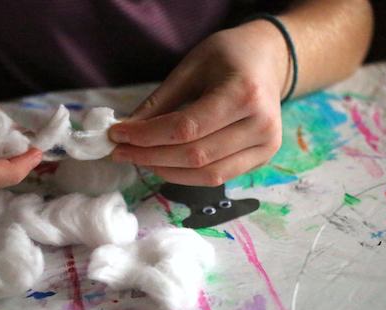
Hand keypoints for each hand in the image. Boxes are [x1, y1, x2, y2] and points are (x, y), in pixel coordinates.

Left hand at [109, 20, 288, 185]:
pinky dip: (187, 176)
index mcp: (243, 92)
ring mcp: (266, 146)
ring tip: (140, 159)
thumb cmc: (229, 56)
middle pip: (195, 155)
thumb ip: (160, 101)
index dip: (147, 137)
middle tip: (120, 152)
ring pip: (206, 174)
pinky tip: (165, 164)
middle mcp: (260, 124)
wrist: (269, 61)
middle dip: (150, 157)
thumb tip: (127, 130)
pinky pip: (218, 177)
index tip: (117, 136)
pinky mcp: (263, 158)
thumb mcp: (191, 67)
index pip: (186, 128)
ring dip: (166, 171)